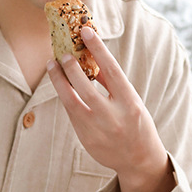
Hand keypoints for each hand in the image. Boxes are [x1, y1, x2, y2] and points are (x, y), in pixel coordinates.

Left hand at [46, 26, 175, 191]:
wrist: (139, 159)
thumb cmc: (136, 123)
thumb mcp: (133, 101)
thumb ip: (112, 82)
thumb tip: (92, 58)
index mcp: (131, 103)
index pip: (112, 70)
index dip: (98, 49)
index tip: (86, 32)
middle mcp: (114, 117)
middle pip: (86, 88)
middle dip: (71, 68)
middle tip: (63, 54)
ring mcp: (98, 130)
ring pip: (71, 101)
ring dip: (59, 81)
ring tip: (52, 66)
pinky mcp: (86, 139)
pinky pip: (71, 113)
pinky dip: (65, 97)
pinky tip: (60, 86)